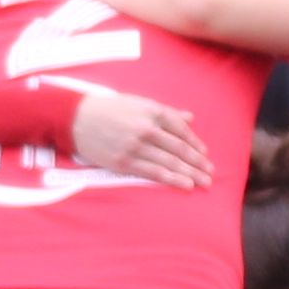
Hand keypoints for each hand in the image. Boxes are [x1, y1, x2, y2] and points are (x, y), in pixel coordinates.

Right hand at [66, 89, 206, 188]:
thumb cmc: (109, 109)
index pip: (180, 129)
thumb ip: (166, 113)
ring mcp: (135, 147)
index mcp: (151, 111)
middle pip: (178, 148)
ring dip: (189, 173)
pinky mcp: (124, 162)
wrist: (77, 119)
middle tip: (210, 172)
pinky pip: (153, 172)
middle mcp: (146, 129)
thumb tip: (190, 117)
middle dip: (197, 162)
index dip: (195, 143)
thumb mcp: (138, 103)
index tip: (205, 154)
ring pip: (169, 162)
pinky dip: (171, 179)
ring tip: (203, 182)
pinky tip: (185, 184)